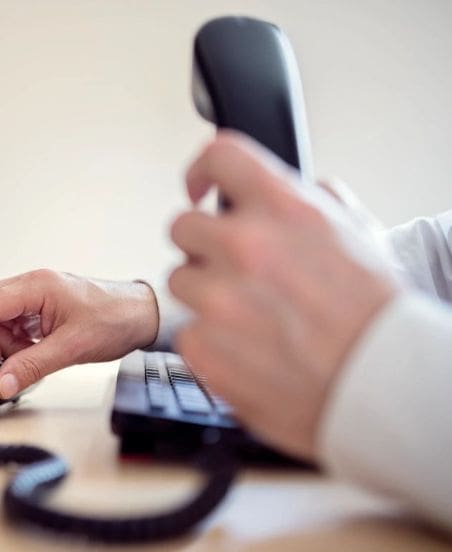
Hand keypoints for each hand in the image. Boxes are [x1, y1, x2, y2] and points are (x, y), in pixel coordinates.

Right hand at [0, 270, 159, 398]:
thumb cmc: (115, 318)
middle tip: (3, 359)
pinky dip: (11, 342)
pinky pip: (7, 324)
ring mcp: (31, 297)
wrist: (142, 314)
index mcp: (35, 286)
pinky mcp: (36, 308)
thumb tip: (2, 383)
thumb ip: (33, 365)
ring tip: (26, 356)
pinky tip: (32, 351)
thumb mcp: (73, 347)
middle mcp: (28, 286)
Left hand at [169, 132, 396, 459]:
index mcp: (284, 209)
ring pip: (179, 279)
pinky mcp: (202, 345)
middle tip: (231, 269)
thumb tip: (285, 190)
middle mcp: (245, 246)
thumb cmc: (376, 316)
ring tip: (249, 316)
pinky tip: (248, 349)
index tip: (199, 190)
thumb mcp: (357, 234)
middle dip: (203, 246)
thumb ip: (312, 201)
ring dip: (204, 293)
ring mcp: (218, 297)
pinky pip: (186, 330)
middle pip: (182, 227)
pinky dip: (210, 340)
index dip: (203, 170)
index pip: (221, 156)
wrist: (381, 387)